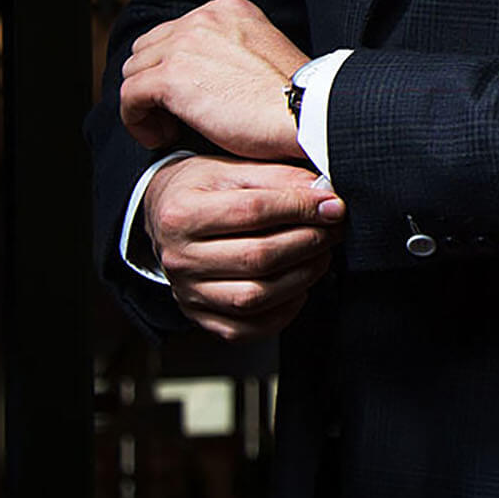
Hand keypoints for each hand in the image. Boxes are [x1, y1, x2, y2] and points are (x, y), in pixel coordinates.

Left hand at [120, 0, 309, 160]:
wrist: (307, 115)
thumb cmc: (295, 101)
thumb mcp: (265, 56)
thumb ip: (231, 53)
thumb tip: (203, 77)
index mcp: (228, 9)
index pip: (176, 32)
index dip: (174, 68)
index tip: (189, 98)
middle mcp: (203, 18)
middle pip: (149, 48)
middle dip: (154, 83)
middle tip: (175, 116)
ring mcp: (185, 44)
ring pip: (134, 71)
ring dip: (145, 102)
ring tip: (168, 129)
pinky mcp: (172, 77)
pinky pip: (129, 97)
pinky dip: (136, 121)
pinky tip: (158, 137)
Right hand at [142, 153, 345, 341]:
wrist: (165, 217)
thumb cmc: (202, 189)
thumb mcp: (232, 169)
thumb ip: (278, 177)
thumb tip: (324, 193)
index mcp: (181, 213)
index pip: (252, 211)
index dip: (300, 208)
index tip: (332, 205)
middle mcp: (179, 258)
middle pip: (257, 258)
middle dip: (307, 243)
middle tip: (333, 230)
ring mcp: (188, 293)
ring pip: (255, 297)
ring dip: (302, 277)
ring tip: (321, 255)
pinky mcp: (201, 317)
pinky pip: (248, 328)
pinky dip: (283, 311)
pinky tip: (299, 287)